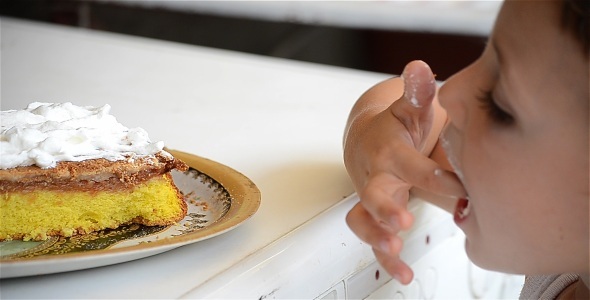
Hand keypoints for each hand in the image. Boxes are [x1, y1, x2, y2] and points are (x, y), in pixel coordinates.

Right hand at [343, 60, 465, 282]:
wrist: (368, 142)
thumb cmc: (397, 128)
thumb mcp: (411, 109)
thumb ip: (418, 93)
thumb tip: (420, 68)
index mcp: (388, 150)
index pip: (407, 164)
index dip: (431, 175)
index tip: (460, 186)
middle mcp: (375, 177)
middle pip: (372, 194)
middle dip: (385, 208)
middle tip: (403, 219)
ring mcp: (372, 198)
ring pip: (363, 220)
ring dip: (377, 236)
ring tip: (395, 249)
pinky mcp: (374, 216)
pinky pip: (374, 239)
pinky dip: (386, 258)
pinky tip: (403, 273)